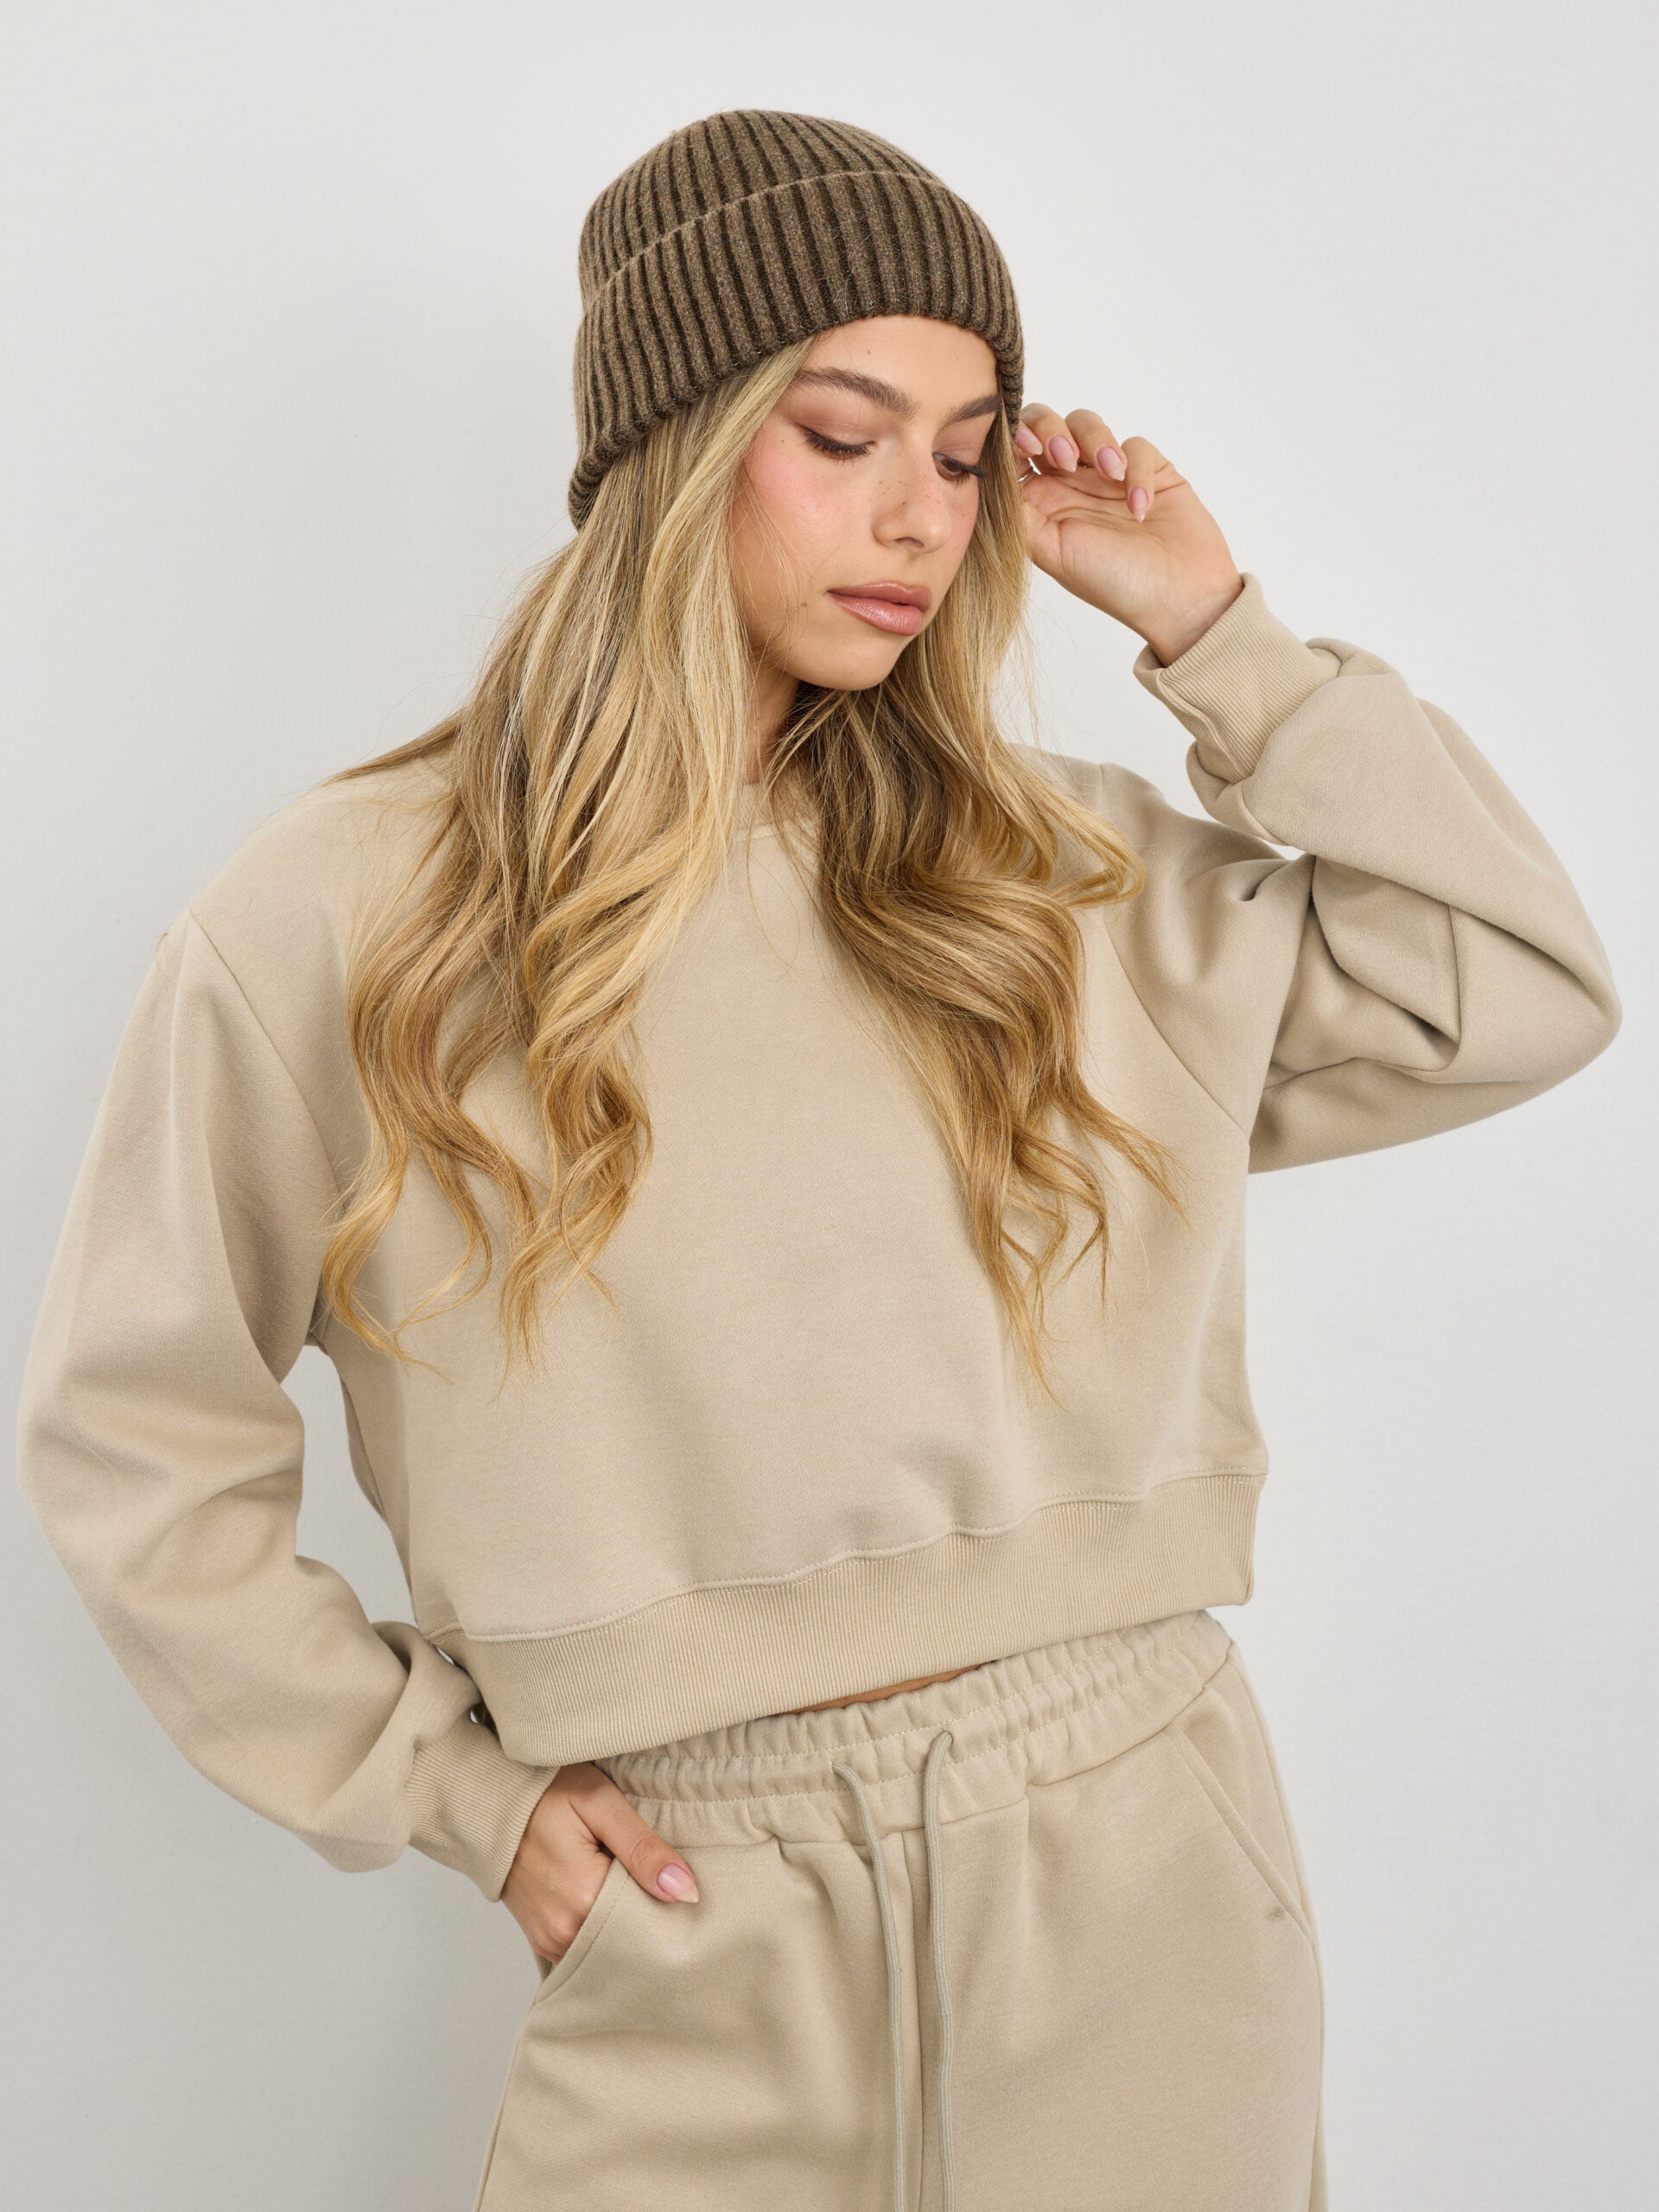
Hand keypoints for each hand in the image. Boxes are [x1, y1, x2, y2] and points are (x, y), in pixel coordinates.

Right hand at [501, 1761, 699, 1967]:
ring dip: (626, 1921)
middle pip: (631, 1939)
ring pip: (610, 1946)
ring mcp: (550, 1941)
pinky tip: (610, 1897)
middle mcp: (564, 1932)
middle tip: (661, 1879)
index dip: (672, 1904)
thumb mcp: (599, 1803)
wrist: (490, 1801)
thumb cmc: (546, 1792)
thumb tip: (686, 1892)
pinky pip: (587, 1946)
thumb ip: (643, 1849)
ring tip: (631, 1882)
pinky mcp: (543, 1941)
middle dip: (651, 1916)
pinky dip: (604, 1927)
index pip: (651, 1922)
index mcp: (583, 1900)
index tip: (681, 1882)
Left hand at [1014, 402, 1244, 663]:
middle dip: (1052, 428)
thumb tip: (989, 475)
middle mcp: (1070, 485)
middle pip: (1047, 425)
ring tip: (1111, 475)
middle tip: (1065, 458)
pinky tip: (1141, 506)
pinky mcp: (1149, 470)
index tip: (1027, 448)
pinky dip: (1138, 469)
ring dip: (1095, 441)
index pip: (1015, 453)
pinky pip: (1136, 445)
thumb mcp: (1052, 552)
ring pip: (1088, 425)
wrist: (1180, 600)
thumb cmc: (1115, 585)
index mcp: (1040, 504)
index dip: (1015, 437)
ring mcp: (1109, 475)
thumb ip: (1018, 513)